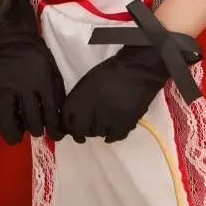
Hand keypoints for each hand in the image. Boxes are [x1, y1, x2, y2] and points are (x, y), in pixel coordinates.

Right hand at [0, 0, 65, 144]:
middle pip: (30, 118)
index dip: (55, 129)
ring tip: (16, 137)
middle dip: (35, 130)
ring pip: (7, 116)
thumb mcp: (54, 73)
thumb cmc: (39, 58)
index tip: (56, 137)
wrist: (15, 40)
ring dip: (13, 131)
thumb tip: (59, 119)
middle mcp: (23, 88)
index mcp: (42, 83)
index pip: (50, 112)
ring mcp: (5, 88)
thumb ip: (57, 95)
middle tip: (36, 132)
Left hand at [61, 0, 203, 144]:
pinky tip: (115, 128)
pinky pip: (114, 137)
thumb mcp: (87, 82)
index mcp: (79, 97)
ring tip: (106, 121)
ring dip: (100, 131)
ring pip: (98, 134)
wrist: (139, 68)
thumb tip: (73, 117)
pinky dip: (113, 135)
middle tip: (90, 127)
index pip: (66, 121)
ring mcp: (107, 118)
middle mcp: (90, 110)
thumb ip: (78, 100)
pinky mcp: (124, 123)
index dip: (69, 127)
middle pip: (81, 130)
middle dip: (84, 131)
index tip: (74, 128)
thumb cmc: (111, 71)